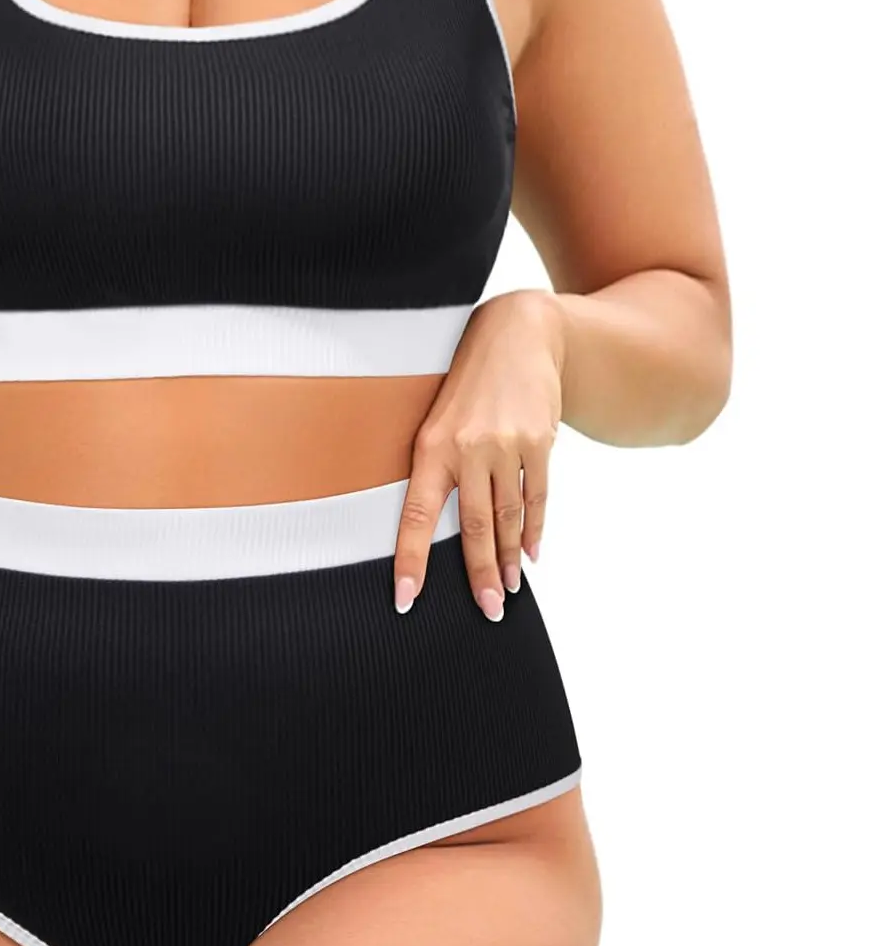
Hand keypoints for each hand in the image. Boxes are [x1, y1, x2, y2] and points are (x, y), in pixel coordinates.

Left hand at [393, 290, 565, 621]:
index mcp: (430, 447)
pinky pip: (536, 495)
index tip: (407, 600)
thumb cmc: (465, 383)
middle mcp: (467, 449)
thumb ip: (434, 465)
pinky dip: (535, 528)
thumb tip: (430, 522)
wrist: (516, 333)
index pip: (414, 516)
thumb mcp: (434, 418)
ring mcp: (506, 445)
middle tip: (488, 612)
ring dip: (510, 558)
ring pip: (508, 516)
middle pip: (474, 527)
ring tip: (510, 590)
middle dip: (480, 575)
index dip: (410, 561)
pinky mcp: (540, 440)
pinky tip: (532, 554)